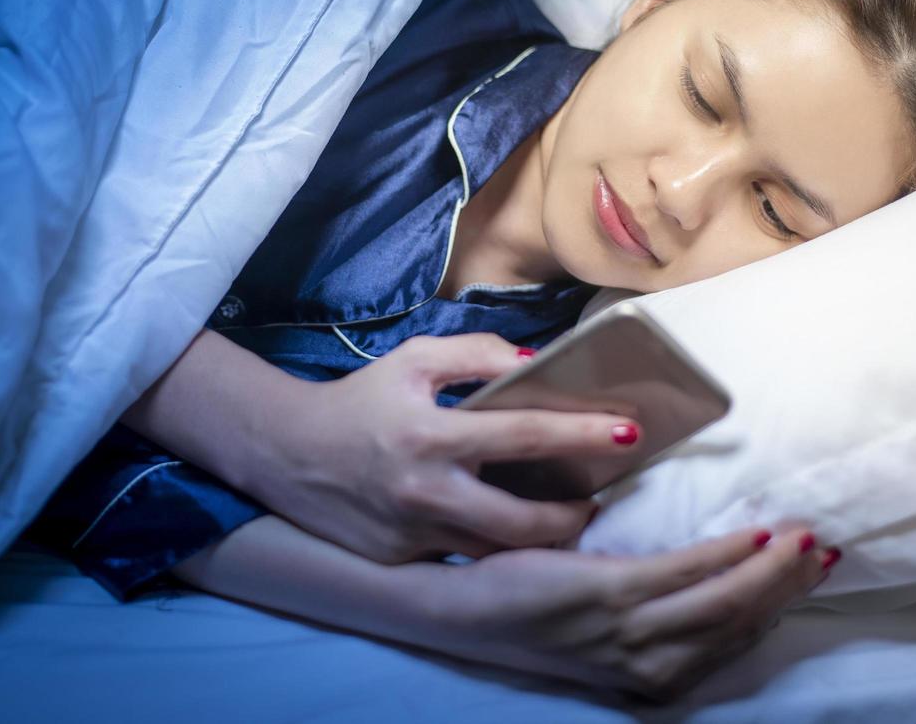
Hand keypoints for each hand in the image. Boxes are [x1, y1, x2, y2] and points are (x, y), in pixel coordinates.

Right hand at [242, 333, 641, 563]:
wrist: (286, 452)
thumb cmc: (361, 400)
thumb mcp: (414, 360)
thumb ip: (477, 355)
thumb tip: (536, 365)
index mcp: (432, 436)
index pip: (525, 437)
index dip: (582, 435)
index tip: (628, 432)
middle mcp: (426, 492)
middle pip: (524, 521)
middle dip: (574, 516)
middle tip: (597, 500)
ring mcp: (413, 535)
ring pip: (498, 553)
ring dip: (538, 539)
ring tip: (563, 517)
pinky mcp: (401, 561)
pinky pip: (461, 558)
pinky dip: (491, 546)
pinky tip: (508, 529)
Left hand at [423, 524, 834, 700]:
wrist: (456, 608)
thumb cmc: (527, 607)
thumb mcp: (599, 623)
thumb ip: (648, 609)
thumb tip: (701, 569)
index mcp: (648, 674)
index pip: (731, 643)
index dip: (777, 607)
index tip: (813, 573)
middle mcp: (645, 666)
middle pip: (738, 626)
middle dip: (788, 589)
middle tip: (826, 552)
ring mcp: (627, 634)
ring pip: (722, 604)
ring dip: (772, 572)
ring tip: (805, 540)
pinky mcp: (605, 596)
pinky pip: (683, 574)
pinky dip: (727, 557)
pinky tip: (754, 538)